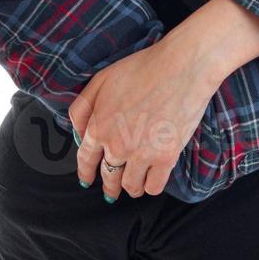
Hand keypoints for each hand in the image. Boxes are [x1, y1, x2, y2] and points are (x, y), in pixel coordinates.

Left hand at [68, 31, 221, 201]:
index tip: (85, 181)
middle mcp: (116, 145)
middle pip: (108, 176)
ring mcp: (141, 154)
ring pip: (130, 185)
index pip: (85, 159)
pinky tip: (151, 181)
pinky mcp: (166, 158)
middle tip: (111, 192)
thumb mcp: (101, 80)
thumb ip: (82, 108)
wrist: (181, 67)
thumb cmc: (142, 68)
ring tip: (134, 186)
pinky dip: (150, 187)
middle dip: (108, 187)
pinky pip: (154, 187)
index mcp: (99, 126)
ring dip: (130, 188)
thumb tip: (77, 132)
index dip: (85, 173)